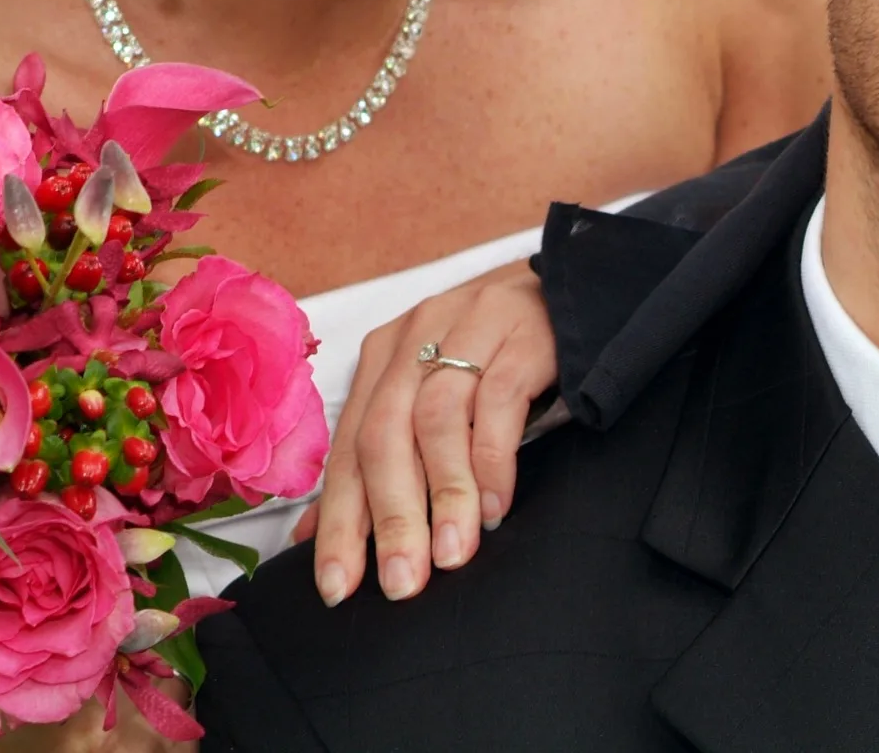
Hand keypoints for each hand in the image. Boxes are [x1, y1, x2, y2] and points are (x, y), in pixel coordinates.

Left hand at [296, 258, 556, 606]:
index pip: (348, 448)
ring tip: (453, 553)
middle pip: (385, 434)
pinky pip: (500, 399)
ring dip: (444, 493)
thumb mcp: (429, 397)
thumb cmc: (491, 356)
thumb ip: (378, 460)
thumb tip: (312, 538)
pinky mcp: (523, 334)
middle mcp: (417, 336)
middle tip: (401, 582)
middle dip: (389, 517)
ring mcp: (470, 329)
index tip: (338, 587)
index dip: (338, 521)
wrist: (566, 291)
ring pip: (438, 419)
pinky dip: (494, 458)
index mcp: (383, 357)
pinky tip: (498, 505)